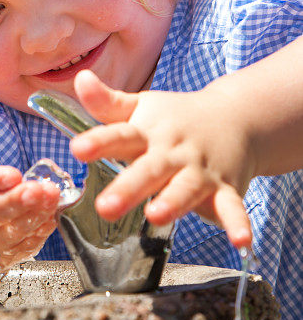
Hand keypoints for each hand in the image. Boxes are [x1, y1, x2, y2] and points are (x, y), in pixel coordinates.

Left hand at [70, 70, 254, 247]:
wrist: (235, 117)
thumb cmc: (176, 117)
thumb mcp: (141, 107)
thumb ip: (107, 102)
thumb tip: (80, 78)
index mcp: (148, 133)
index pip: (121, 136)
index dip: (99, 142)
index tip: (77, 149)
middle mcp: (173, 152)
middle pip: (150, 169)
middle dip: (128, 187)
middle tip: (105, 206)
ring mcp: (200, 171)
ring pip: (186, 188)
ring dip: (173, 202)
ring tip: (156, 215)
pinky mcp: (226, 188)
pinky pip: (233, 207)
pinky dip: (239, 224)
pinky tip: (241, 241)